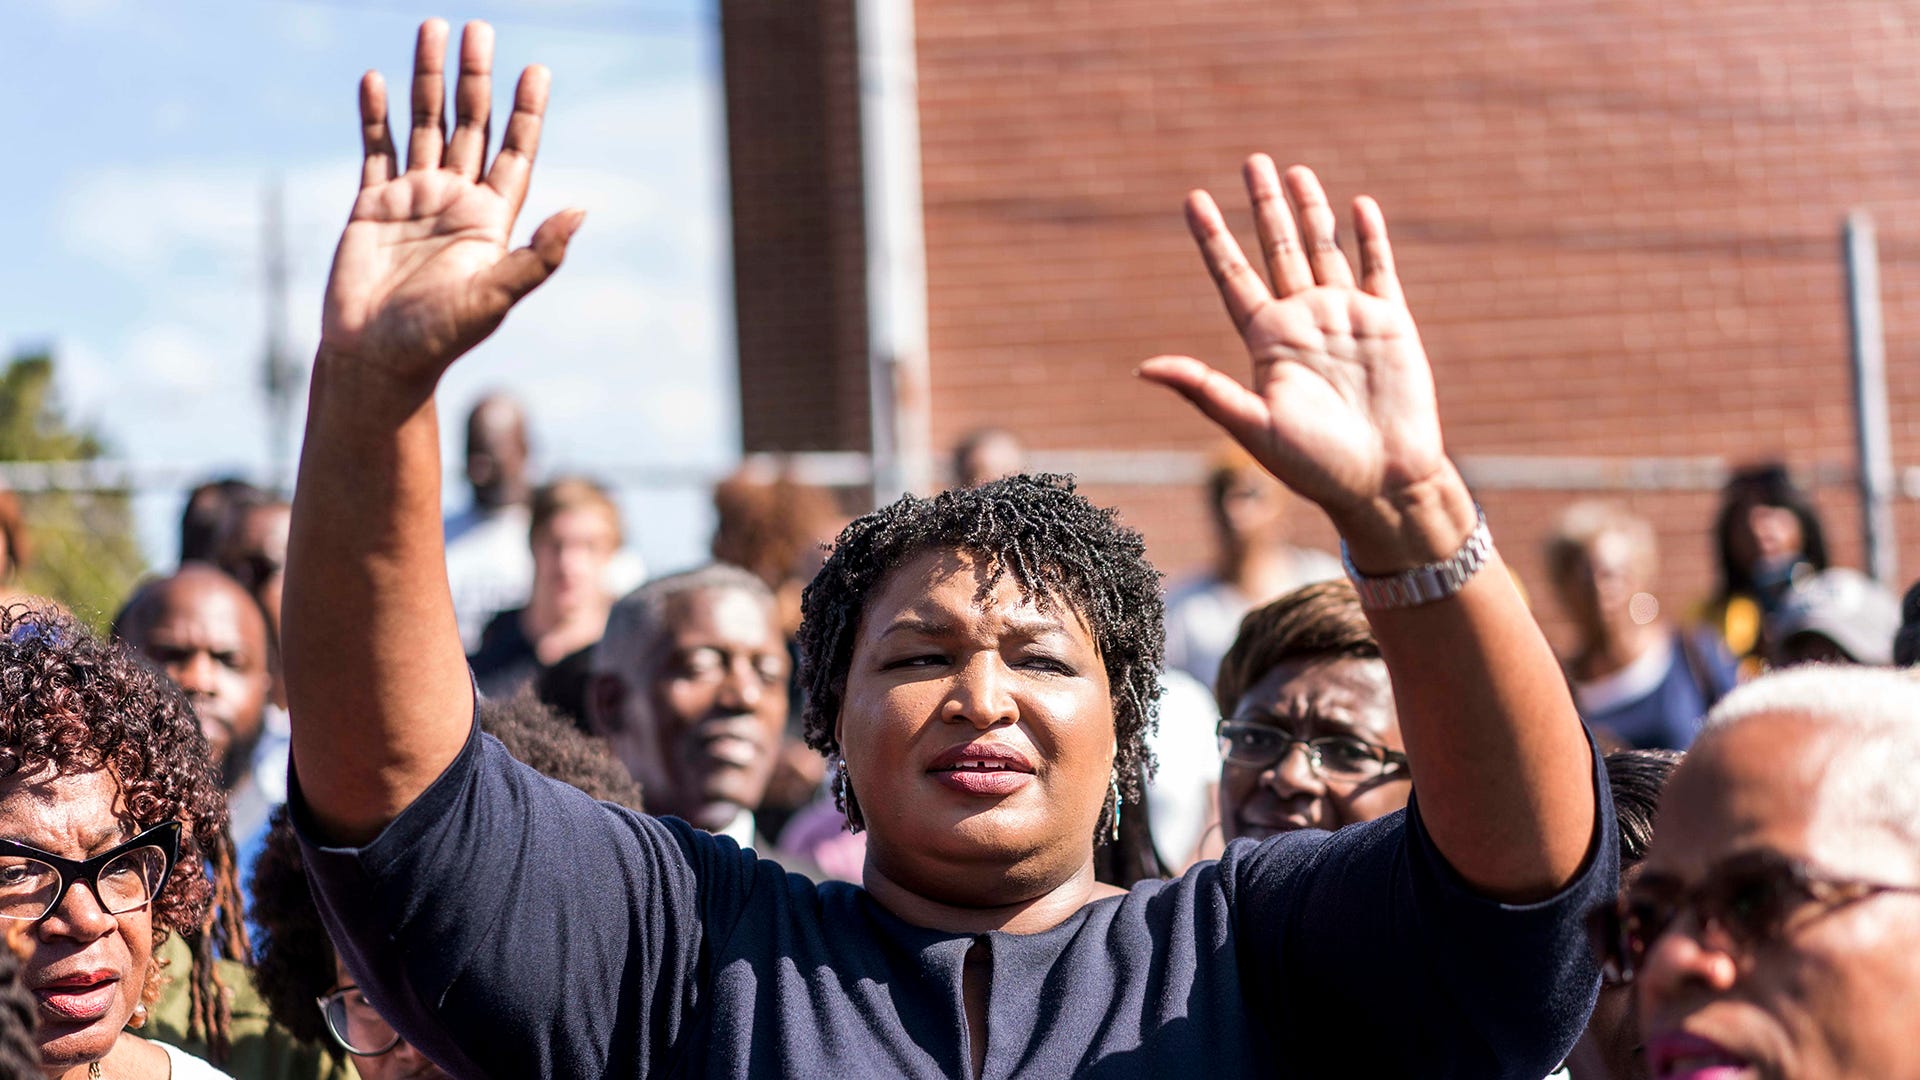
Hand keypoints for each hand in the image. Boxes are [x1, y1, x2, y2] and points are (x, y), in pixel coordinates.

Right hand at [319, 20, 582, 394]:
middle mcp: (455, 202)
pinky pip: (375, 149)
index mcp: (490, 220)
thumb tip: (582, 212)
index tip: (536, 69)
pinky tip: (376, 80)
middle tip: (479, 28)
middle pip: (470, 125)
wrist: (376, 360)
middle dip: (475, 78)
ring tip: (432, 29)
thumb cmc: (439, 338)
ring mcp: (413, 200)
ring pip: (424, 126)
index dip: (526, 112)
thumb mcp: (496, 297)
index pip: (515, 152)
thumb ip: (538, 256)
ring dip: (427, 80)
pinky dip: (376, 115)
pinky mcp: (372, 206)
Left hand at [1139, 157, 1460, 560]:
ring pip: (1324, 250)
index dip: (1213, 237)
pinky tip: (1358, 205)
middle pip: (1277, 250)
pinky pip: (1378, 269)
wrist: (1383, 483)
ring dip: (1311, 211)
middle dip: (1263, 206)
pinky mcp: (1390, 323)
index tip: (1194, 198)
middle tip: (1250, 160)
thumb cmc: (1315, 467)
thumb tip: (1144, 368)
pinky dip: (1369, 236)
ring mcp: (1347, 319)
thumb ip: (1205, 390)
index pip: (1232, 276)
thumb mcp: (1253, 427)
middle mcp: (1303, 322)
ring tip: (1295, 171)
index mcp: (1267, 343)